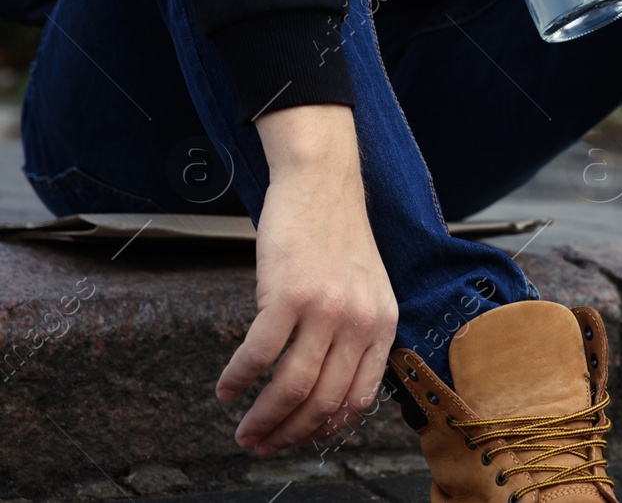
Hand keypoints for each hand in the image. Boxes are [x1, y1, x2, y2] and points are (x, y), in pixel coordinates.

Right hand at [217, 105, 397, 457]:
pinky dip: (239, 378)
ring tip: (243, 430)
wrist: (323, 185)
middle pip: (323, 401)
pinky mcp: (288, 294)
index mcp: (383, 324)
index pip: (358, 397)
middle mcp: (361, 321)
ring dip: (263, 418)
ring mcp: (326, 309)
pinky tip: (227, 388)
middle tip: (261, 446)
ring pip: (292, 387)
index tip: (300, 440)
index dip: (325, 428)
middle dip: (289, 434)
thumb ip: (355, 334)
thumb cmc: (336, 238)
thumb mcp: (366, 290)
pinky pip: (259, 354)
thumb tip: (326, 389)